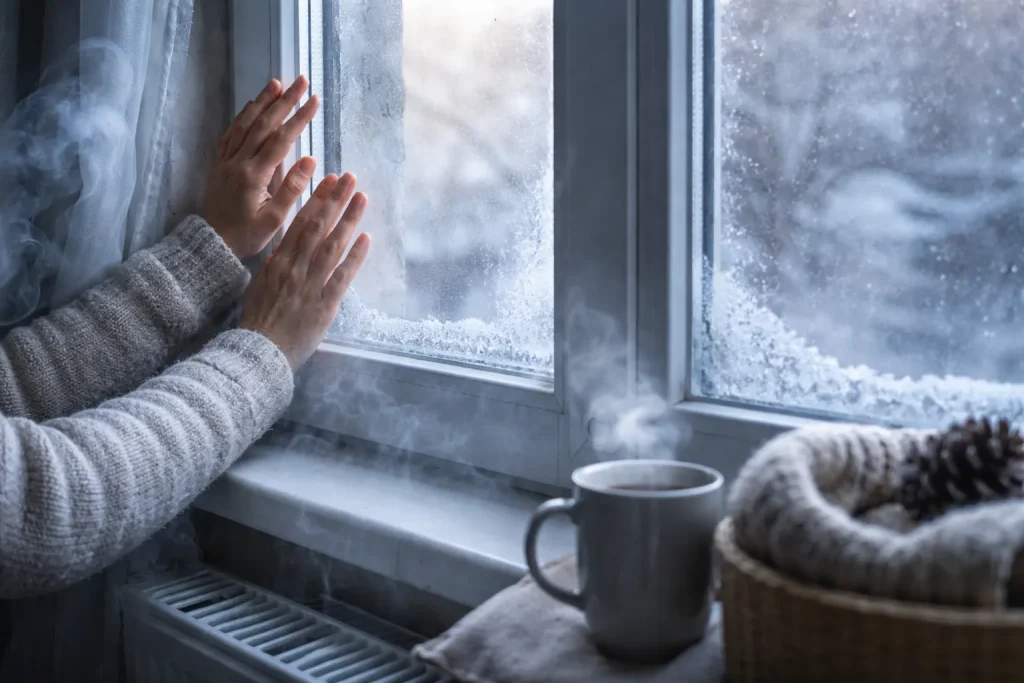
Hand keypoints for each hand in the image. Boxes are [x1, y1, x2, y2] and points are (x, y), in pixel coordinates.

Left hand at [202, 76, 319, 259]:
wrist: (211, 244)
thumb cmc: (247, 236)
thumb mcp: (274, 220)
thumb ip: (292, 189)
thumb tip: (309, 159)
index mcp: (255, 175)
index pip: (281, 139)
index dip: (299, 118)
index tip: (314, 101)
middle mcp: (239, 161)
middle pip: (264, 124)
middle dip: (284, 101)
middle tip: (301, 82)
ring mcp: (227, 160)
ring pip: (245, 124)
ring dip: (262, 102)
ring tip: (276, 84)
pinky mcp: (219, 164)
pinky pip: (231, 133)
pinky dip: (242, 116)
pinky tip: (251, 107)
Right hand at [239, 173, 370, 369]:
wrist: (258, 352)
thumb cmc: (258, 321)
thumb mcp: (260, 286)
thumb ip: (274, 266)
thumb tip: (283, 250)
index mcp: (278, 262)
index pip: (299, 223)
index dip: (316, 200)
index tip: (329, 180)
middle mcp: (294, 268)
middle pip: (317, 227)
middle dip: (335, 200)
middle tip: (350, 178)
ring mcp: (310, 285)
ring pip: (331, 246)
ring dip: (348, 220)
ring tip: (362, 198)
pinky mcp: (325, 305)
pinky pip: (342, 277)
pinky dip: (354, 257)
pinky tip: (366, 238)